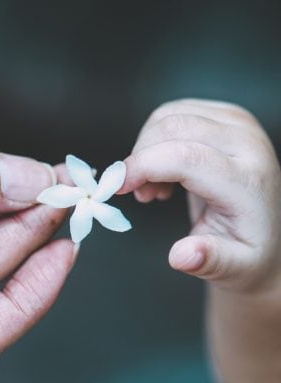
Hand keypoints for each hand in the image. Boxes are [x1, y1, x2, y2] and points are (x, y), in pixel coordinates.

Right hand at [120, 99, 280, 292]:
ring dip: (147, 149)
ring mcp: (238, 123)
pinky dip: (156, 139)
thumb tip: (182, 256)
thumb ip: (209, 260)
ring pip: (168, 117)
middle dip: (141, 158)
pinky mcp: (226, 115)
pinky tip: (164, 169)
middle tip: (141, 195)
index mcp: (248, 181)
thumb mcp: (234, 268)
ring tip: (155, 186)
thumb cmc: (248, 250)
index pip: (186, 158)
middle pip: (173, 128)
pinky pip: (173, 113)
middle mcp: (247, 143)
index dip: (143, 167)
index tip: (118, 189)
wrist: (270, 228)